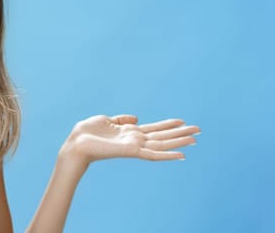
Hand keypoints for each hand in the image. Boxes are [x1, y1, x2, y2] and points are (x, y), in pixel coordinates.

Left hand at [61, 114, 199, 165]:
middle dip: (180, 133)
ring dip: (179, 142)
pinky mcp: (132, 152)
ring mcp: (135, 147)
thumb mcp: (106, 120)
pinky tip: (181, 155)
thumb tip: (136, 118)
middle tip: (199, 130)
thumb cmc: (86, 134)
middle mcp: (135, 140)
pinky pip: (153, 154)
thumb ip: (122, 120)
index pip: (154, 129)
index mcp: (130, 133)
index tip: (183, 122)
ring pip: (162, 144)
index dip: (169, 125)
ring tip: (196, 139)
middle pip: (163, 136)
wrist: (76, 144)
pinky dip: (168, 155)